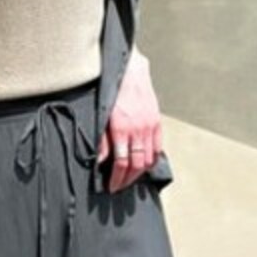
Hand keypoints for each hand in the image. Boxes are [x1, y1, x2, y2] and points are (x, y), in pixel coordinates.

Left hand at [97, 52, 164, 192]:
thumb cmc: (112, 90)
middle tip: (119, 187)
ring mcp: (150, 126)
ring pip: (148, 159)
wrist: (129, 70)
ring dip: (139, 173)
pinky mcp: (157, 122)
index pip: (121, 163)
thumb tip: (99, 161)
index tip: (111, 186)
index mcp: (121, 128)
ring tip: (130, 178)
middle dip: (127, 180)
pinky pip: (157, 148)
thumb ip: (101, 140)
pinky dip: (151, 160)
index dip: (116, 179)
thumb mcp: (100, 115)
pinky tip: (144, 165)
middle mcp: (138, 129)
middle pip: (136, 165)